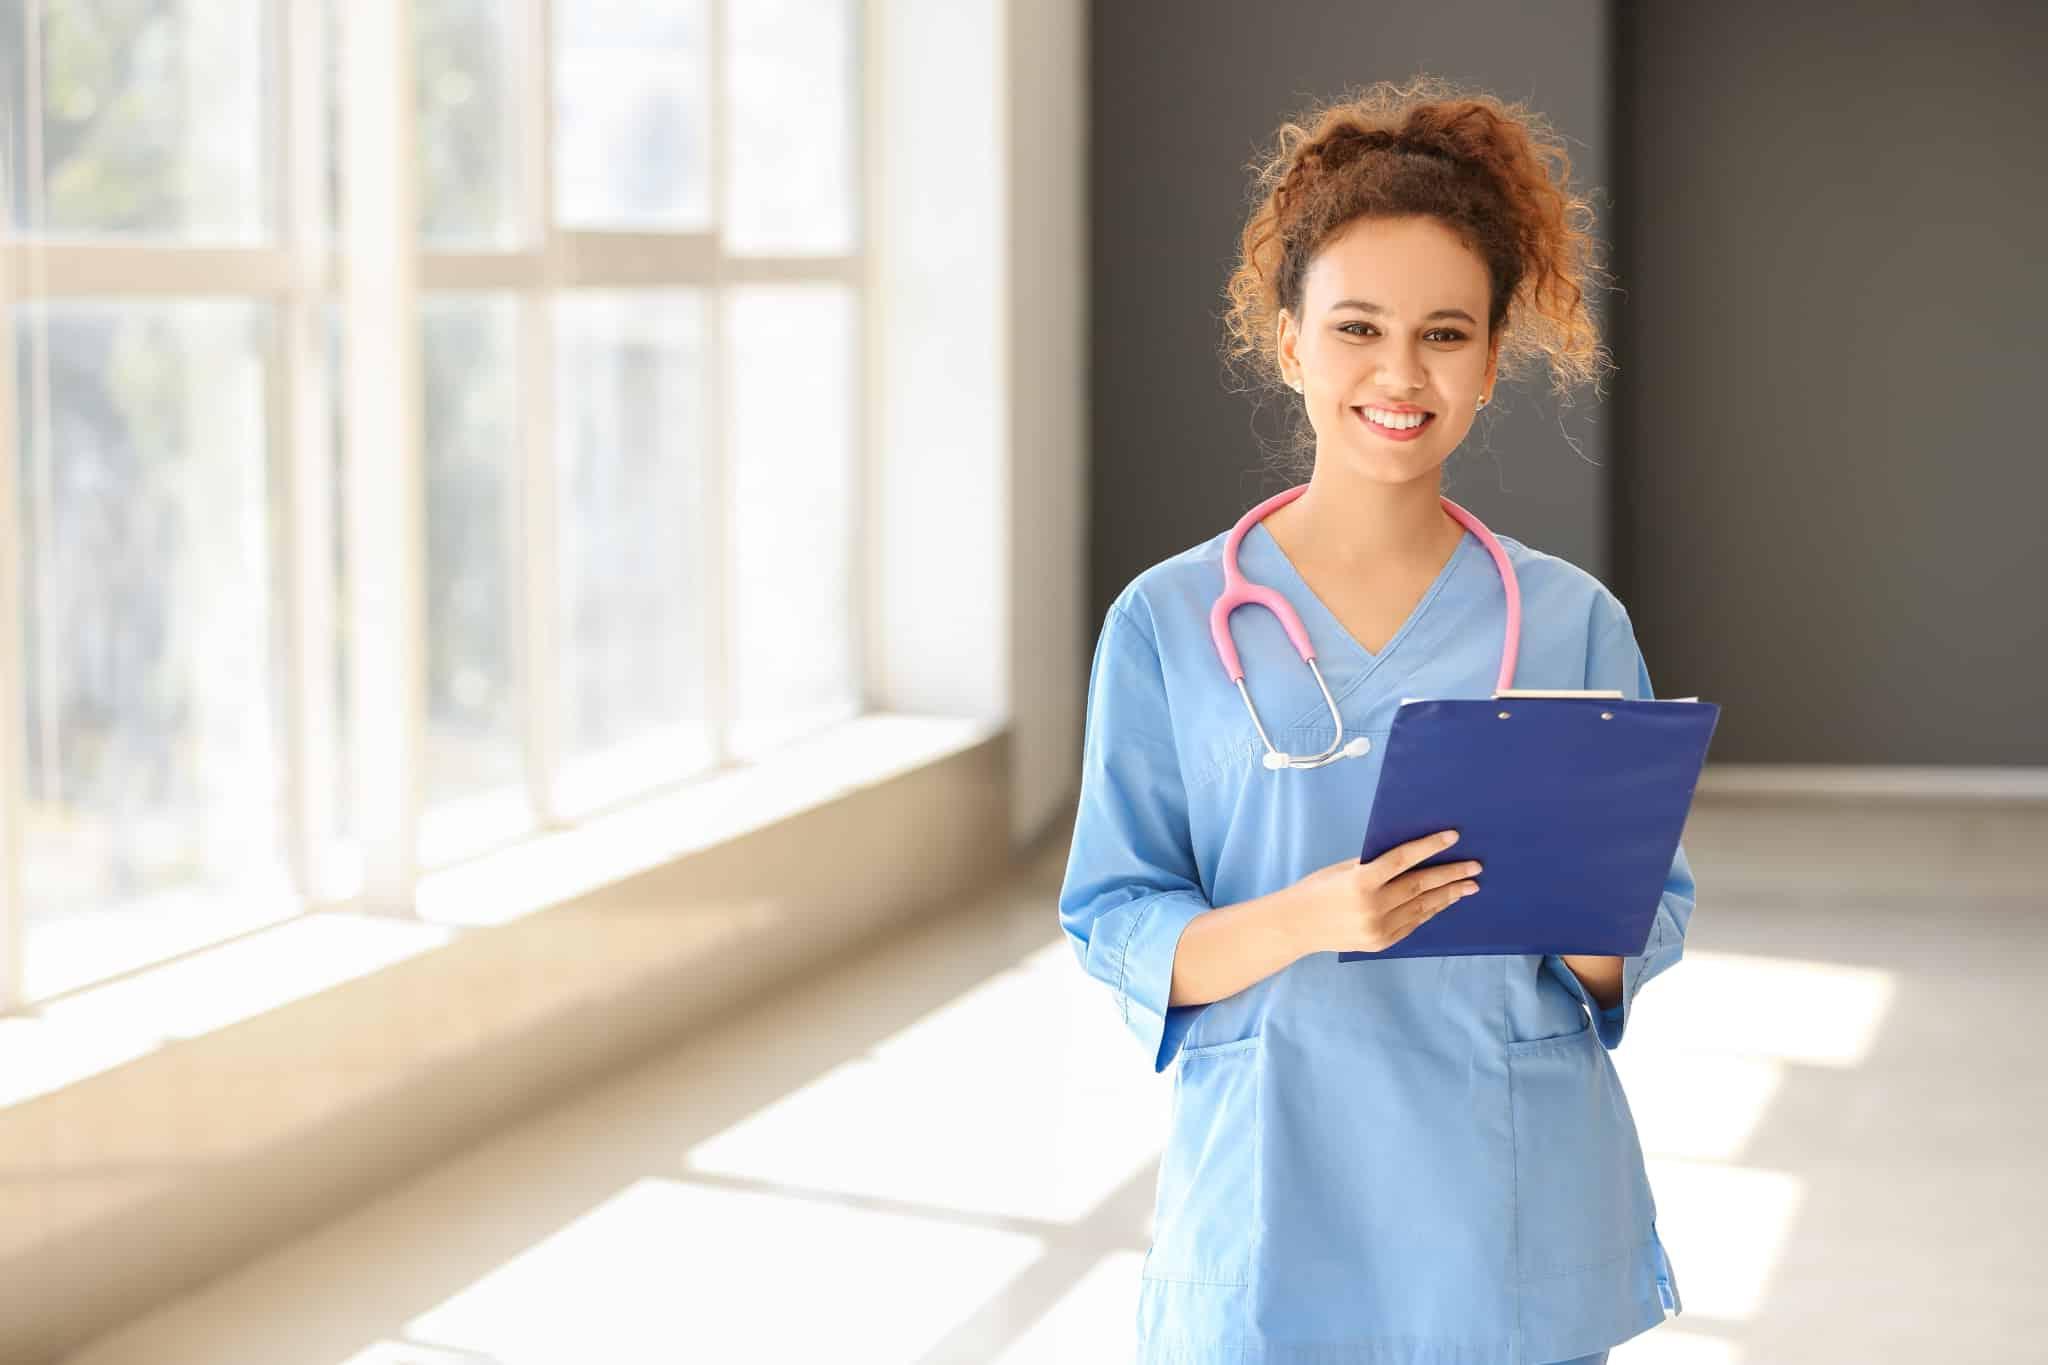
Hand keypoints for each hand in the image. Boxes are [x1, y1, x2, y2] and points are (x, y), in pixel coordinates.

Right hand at [1282, 829, 1480, 955]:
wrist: (1297, 925)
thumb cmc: (1317, 889)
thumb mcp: (1343, 869)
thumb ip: (1374, 865)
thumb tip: (1410, 857)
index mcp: (1361, 881)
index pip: (1403, 859)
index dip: (1429, 847)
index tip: (1453, 836)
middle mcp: (1373, 907)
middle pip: (1420, 886)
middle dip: (1451, 875)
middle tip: (1475, 867)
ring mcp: (1379, 928)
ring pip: (1422, 908)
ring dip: (1448, 895)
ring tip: (1469, 886)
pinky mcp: (1382, 943)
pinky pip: (1413, 924)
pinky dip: (1430, 911)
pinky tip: (1443, 902)